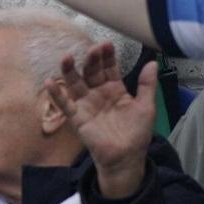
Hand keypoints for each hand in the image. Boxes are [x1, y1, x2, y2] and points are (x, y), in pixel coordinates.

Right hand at [45, 44, 155, 199]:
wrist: (127, 159)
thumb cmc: (137, 133)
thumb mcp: (146, 107)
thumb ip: (147, 85)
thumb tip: (153, 62)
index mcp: (115, 89)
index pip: (109, 68)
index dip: (107, 56)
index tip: (106, 44)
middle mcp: (98, 93)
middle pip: (91, 72)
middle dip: (91, 60)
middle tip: (92, 49)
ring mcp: (86, 104)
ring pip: (75, 83)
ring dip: (69, 70)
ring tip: (66, 57)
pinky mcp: (77, 118)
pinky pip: (65, 104)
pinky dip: (57, 94)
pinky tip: (50, 82)